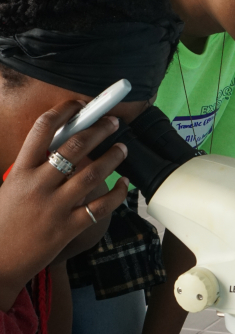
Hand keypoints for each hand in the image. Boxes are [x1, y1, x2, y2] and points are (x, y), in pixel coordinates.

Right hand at [0, 100, 128, 310]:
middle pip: (75, 147)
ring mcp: (53, 207)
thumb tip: (65, 142)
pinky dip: (117, 193)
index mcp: (21, 171)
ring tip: (123, 148)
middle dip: (99, 129)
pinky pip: (99, 207)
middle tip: (113, 122)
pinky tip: (124, 184)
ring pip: (92, 174)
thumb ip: (35, 166)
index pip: (42, 130)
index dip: (64, 111)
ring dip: (113, 157)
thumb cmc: (5, 220)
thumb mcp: (12, 186)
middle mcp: (37, 186)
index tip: (80, 105)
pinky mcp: (66, 229)